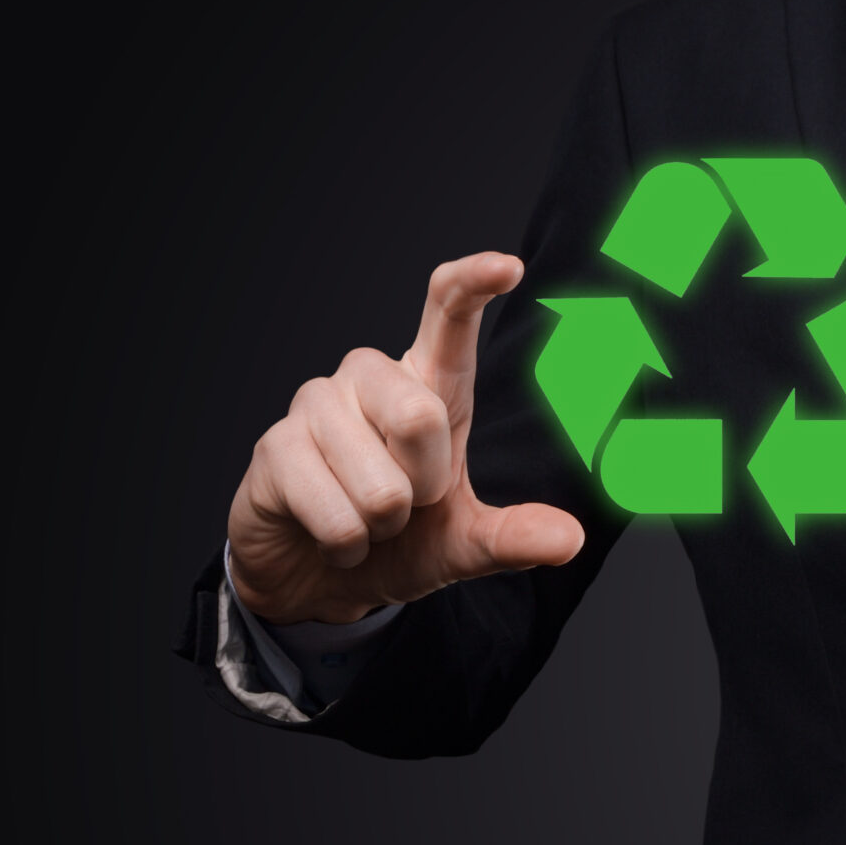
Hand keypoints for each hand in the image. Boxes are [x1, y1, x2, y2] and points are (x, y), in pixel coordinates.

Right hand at [226, 252, 586, 625]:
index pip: (446, 316)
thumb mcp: (461, 545)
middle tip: (402, 508)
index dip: (472, 284)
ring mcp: (315, 404)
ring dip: (379, 527)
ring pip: (379, 485)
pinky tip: (329, 536)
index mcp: (423, 384)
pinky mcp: (274, 446)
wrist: (317, 576)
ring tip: (362, 521)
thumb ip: (511, 538)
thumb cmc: (393, 543)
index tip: (507, 268)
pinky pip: (337, 515)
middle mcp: (368, 377)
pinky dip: (345, 545)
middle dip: (422, 490)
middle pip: (420, 418)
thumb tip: (571, 540)